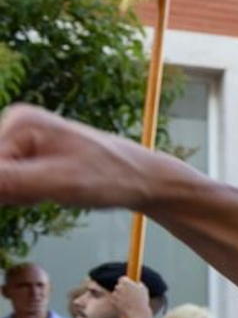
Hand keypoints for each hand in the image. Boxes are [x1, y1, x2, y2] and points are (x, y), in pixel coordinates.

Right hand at [0, 105, 160, 209]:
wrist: (143, 179)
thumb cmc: (109, 177)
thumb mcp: (56, 183)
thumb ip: (7, 182)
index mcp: (19, 122)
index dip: (4, 191)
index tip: (29, 195)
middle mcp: (15, 125)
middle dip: (11, 193)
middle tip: (44, 193)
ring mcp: (21, 140)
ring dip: (18, 195)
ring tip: (50, 190)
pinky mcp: (27, 155)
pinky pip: (8, 183)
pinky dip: (23, 194)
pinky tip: (48, 191)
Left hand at [111, 277, 151, 317]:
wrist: (137, 313)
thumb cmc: (142, 301)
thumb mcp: (144, 290)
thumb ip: (139, 284)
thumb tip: (137, 283)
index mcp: (127, 283)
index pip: (122, 278)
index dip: (125, 281)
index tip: (128, 284)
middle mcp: (119, 287)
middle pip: (119, 285)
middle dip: (122, 288)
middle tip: (129, 293)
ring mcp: (115, 295)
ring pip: (116, 293)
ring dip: (120, 295)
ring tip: (128, 301)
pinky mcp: (113, 302)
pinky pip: (114, 299)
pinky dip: (118, 301)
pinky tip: (125, 305)